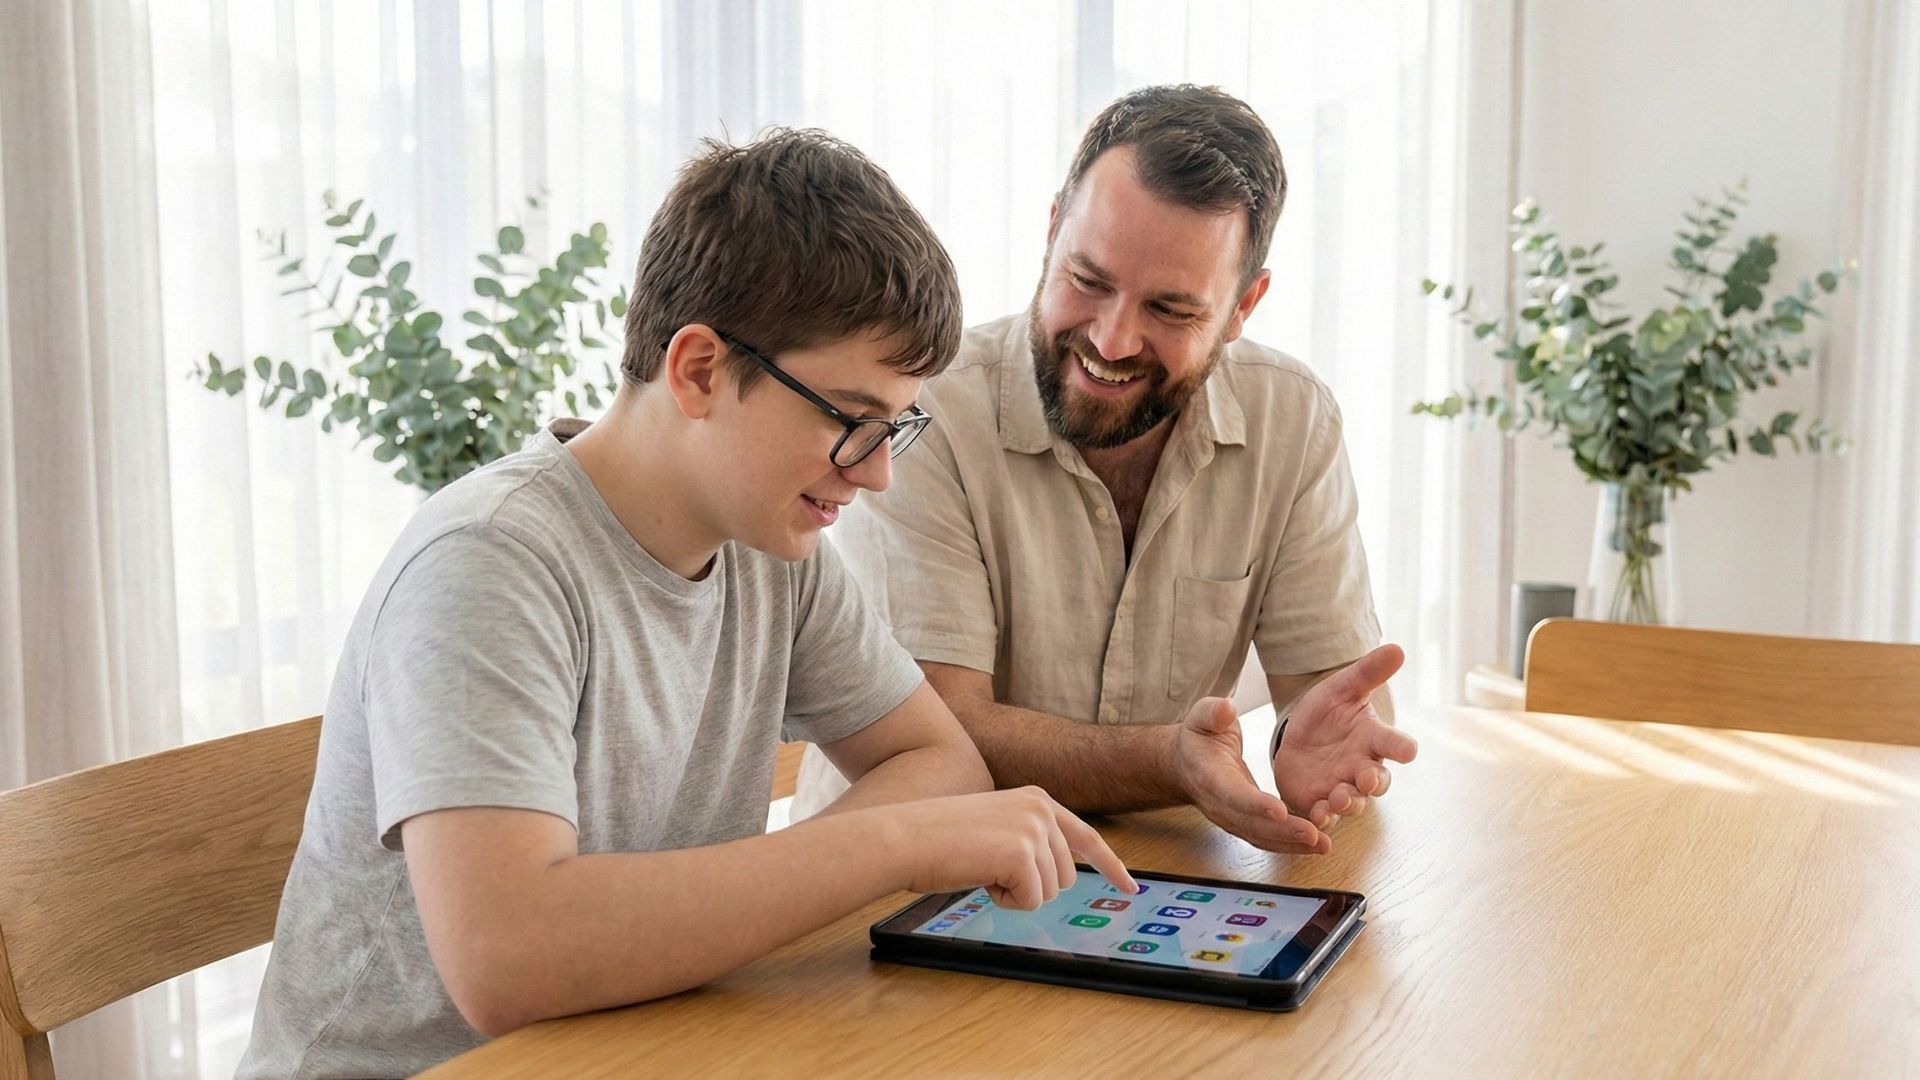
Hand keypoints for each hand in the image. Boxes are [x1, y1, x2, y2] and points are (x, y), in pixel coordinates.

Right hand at [888, 787, 1137, 908]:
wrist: (906, 838)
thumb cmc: (940, 840)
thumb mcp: (995, 827)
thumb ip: (1030, 840)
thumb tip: (1061, 874)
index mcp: (1037, 799)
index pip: (1086, 837)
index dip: (1110, 866)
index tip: (1130, 887)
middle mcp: (1041, 808)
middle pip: (1065, 877)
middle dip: (1029, 886)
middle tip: (989, 869)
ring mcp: (1034, 828)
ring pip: (1048, 892)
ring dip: (1014, 893)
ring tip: (980, 868)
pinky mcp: (1022, 852)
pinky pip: (1030, 901)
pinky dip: (1003, 900)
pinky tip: (978, 876)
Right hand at [1173, 696, 1330, 854]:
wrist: (1183, 765)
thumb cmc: (1197, 739)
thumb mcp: (1201, 717)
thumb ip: (1213, 712)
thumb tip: (1227, 709)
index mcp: (1210, 775)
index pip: (1232, 793)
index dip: (1254, 803)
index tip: (1279, 810)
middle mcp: (1219, 804)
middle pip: (1251, 823)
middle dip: (1283, 831)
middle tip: (1314, 835)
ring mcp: (1230, 818)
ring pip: (1261, 836)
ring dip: (1292, 843)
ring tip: (1323, 844)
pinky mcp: (1243, 824)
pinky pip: (1266, 839)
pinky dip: (1290, 845)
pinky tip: (1315, 845)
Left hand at [1274, 644, 1418, 830]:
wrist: (1300, 736)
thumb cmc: (1329, 712)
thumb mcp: (1342, 688)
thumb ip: (1368, 672)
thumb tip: (1397, 648)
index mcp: (1372, 739)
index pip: (1394, 743)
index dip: (1402, 747)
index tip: (1409, 750)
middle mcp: (1362, 767)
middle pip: (1378, 781)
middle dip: (1374, 782)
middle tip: (1368, 779)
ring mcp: (1342, 787)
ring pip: (1353, 802)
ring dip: (1349, 803)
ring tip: (1339, 798)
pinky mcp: (1318, 802)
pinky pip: (1325, 815)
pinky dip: (1323, 819)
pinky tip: (1317, 817)